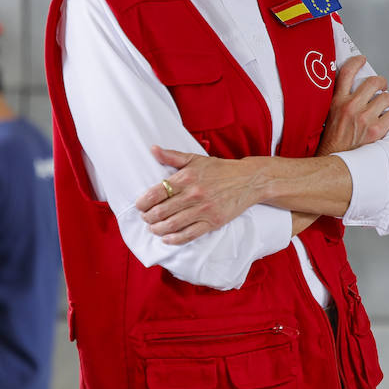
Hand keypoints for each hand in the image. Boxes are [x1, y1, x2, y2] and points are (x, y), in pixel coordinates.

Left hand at [134, 146, 265, 244]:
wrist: (249, 180)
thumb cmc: (220, 169)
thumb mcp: (196, 159)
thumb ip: (172, 156)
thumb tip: (153, 149)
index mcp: (187, 177)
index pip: (156, 193)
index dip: (143, 202)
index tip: (140, 206)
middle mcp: (193, 194)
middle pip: (161, 211)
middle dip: (148, 218)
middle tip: (146, 218)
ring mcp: (203, 210)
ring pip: (172, 225)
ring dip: (157, 229)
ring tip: (154, 228)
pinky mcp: (213, 222)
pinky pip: (188, 235)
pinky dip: (174, 239)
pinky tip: (167, 238)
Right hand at [317, 56, 388, 155]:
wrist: (333, 163)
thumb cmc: (332, 141)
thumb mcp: (328, 116)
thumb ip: (339, 102)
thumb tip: (353, 90)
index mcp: (337, 101)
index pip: (347, 72)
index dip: (357, 61)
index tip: (362, 60)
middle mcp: (350, 106)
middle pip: (374, 81)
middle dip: (382, 83)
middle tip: (383, 89)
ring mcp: (364, 118)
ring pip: (388, 97)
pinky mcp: (375, 131)